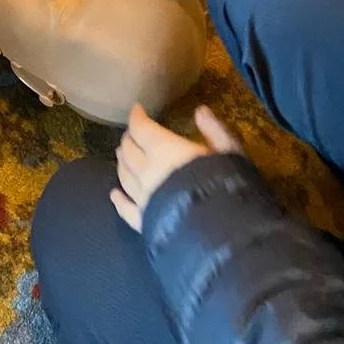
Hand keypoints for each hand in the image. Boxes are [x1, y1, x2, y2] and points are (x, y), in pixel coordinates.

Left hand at [111, 104, 243, 233]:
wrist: (219, 234)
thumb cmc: (226, 186)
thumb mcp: (229, 152)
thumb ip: (214, 130)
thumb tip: (200, 111)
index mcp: (164, 149)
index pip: (141, 128)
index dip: (137, 116)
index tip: (137, 109)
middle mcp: (146, 171)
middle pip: (129, 150)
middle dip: (130, 139)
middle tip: (134, 133)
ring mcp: (142, 198)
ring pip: (124, 175)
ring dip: (122, 162)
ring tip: (123, 155)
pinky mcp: (144, 223)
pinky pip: (125, 209)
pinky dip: (118, 200)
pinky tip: (115, 195)